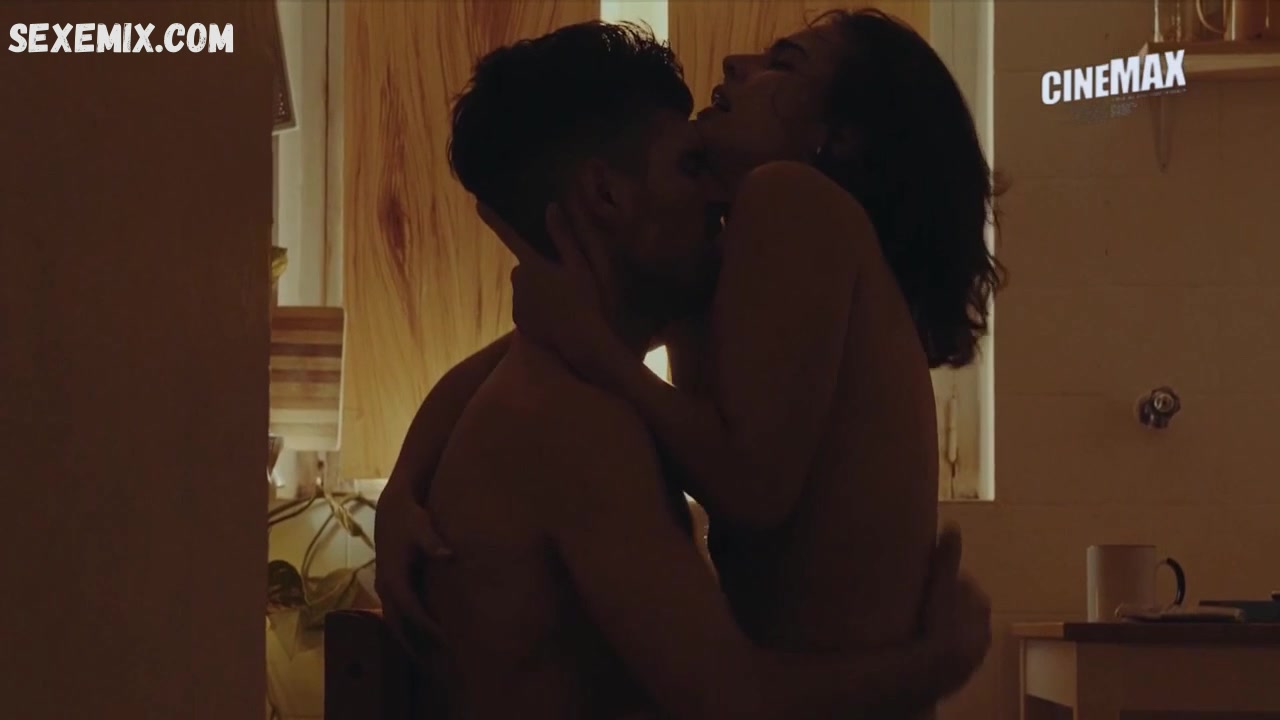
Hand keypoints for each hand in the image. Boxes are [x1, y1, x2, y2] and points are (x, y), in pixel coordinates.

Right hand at [373, 476, 451, 660]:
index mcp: (394, 577)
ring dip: (408, 642)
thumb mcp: (421, 526)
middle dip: (414, 645)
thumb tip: (448, 555)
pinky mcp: (389, 585)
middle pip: (398, 625)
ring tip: (427, 662)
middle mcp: (386, 586)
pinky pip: (395, 614)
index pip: (411, 609)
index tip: (445, 639)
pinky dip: (406, 630)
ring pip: (394, 623)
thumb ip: (433, 542)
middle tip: (435, 666)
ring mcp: (384, 587)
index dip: (427, 626)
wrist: (391, 508)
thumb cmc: (410, 517)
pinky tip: (420, 639)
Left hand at [477, 200, 617, 383]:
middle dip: (537, 270)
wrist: (581, 340)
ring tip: (561, 302)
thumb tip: (551, 207)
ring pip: (524, 288)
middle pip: (524, 266)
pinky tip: (553, 316)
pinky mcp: (518, 320)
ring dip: (537, 290)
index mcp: (532, 263)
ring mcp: (516, 301)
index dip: (493, 219)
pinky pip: (524, 307)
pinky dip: (535, 308)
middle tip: (562, 281)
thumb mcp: (580, 265)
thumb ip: (563, 237)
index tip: (477, 204)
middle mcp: (518, 280)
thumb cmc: (584, 299)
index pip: (509, 235)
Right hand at [920, 525, 991, 694]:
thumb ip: (947, 557)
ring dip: (945, 628)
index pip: (967, 586)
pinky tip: (925, 649)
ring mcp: (974, 652)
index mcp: (981, 605)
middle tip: (925, 602)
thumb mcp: (942, 584)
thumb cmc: (942, 622)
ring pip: (960, 633)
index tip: (932, 580)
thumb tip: (952, 525)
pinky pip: (951, 654)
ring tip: (922, 625)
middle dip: (949, 605)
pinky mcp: (962, 671)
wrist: (941, 668)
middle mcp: (983, 629)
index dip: (949, 581)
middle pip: (966, 610)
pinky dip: (941, 649)